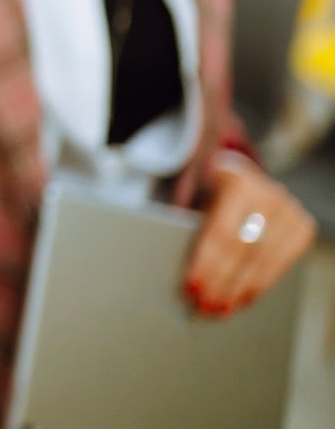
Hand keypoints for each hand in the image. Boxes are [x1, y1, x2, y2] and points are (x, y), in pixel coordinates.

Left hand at [183, 154, 315, 317]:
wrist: (237, 172)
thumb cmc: (208, 189)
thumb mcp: (192, 195)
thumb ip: (186, 225)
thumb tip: (180, 270)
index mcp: (235, 181)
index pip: (221, 232)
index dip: (206, 264)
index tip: (191, 288)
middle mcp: (267, 193)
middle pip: (242, 250)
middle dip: (222, 283)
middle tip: (204, 306)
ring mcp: (288, 209)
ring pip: (264, 260)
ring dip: (241, 290)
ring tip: (221, 308)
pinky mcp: (302, 226)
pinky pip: (280, 263)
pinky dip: (260, 285)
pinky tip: (243, 298)